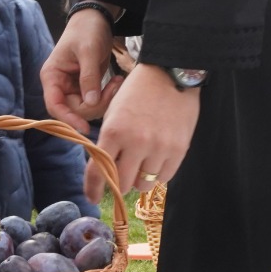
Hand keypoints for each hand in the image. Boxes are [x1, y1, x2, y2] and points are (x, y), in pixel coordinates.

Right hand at [41, 8, 123, 132]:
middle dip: (95, 104)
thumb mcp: (88, 51)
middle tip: (114, 88)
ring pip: (87, 109)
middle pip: (74, 110)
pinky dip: (107, 96)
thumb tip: (90, 103)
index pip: (54, 106)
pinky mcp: (85, 88)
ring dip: (104, 100)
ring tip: (118, 82)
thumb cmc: (87, 31)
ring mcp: (72, 88)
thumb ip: (88, 77)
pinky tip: (117, 82)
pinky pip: (95, 101)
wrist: (96, 20)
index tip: (85, 128)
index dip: (68, 119)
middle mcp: (59, 85)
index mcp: (52, 76)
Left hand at [86, 64, 198, 202]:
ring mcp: (159, 148)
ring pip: (143, 184)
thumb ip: (108, 142)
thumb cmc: (136, 92)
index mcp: (114, 131)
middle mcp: (136, 142)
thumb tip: (104, 170)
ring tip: (140, 163)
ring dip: (138, 179)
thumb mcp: (113, 112)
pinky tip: (155, 161)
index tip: (92, 197)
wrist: (169, 73)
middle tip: (120, 175)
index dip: (92, 189)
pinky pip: (164, 178)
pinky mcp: (178, 150)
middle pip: (122, 184)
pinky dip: (157, 174)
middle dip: (118, 183)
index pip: (99, 171)